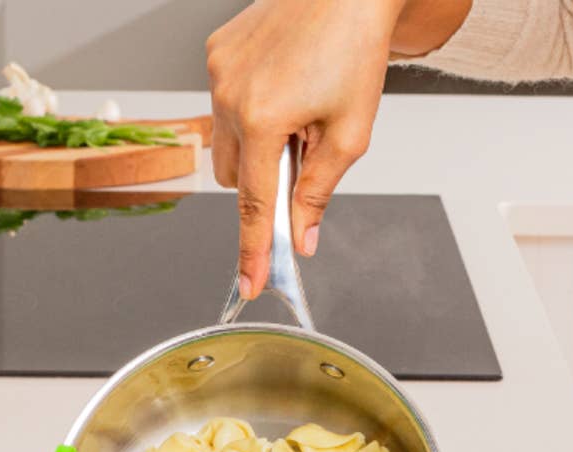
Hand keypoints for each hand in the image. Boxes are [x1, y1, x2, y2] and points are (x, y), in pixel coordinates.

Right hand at [206, 0, 470, 299]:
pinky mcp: (216, 52)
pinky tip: (281, 84)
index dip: (254, 249)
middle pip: (235, 178)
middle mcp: (229, 95)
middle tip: (302, 151)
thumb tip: (302, 237)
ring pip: (226, 143)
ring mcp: (217, 71)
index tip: (250, 282)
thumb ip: (319, 192)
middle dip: (264, 179)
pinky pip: (224, 105)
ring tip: (294, 111)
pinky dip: (249, 111)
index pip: (255, 204)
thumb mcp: (350, 133)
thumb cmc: (356, 49)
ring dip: (255, 145)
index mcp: (263, 118)